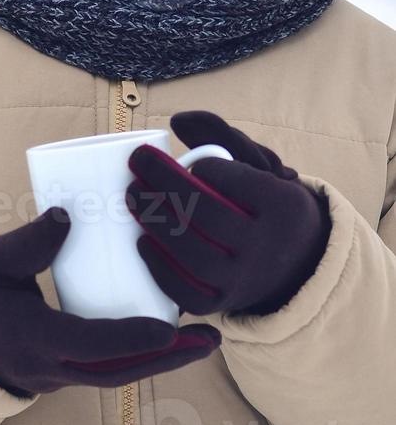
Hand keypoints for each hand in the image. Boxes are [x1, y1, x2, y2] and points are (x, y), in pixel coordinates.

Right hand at [0, 206, 221, 398]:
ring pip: (117, 373)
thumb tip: (65, 213)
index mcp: (34, 341)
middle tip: (210, 339)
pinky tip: (165, 336)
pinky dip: (138, 355)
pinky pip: (107, 368)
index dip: (132, 338)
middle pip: (119, 371)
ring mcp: (58, 373)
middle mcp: (51, 367)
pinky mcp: (63, 367)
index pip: (93, 345)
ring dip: (160, 360)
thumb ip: (28, 240)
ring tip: (201, 340)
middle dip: (168, 359)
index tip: (171, 328)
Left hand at [126, 111, 331, 317]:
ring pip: (196, 256)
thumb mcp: (255, 164)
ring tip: (132, 197)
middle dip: (166, 186)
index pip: (239, 182)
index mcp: (282, 204)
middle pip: (210, 215)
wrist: (292, 261)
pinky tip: (142, 242)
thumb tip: (177, 121)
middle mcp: (268, 245)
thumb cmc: (261, 201)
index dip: (207, 168)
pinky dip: (161, 268)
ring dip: (156, 223)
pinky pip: (189, 293)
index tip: (186, 159)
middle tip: (137, 166)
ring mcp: (244, 280)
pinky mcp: (222, 304)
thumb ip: (219, 135)